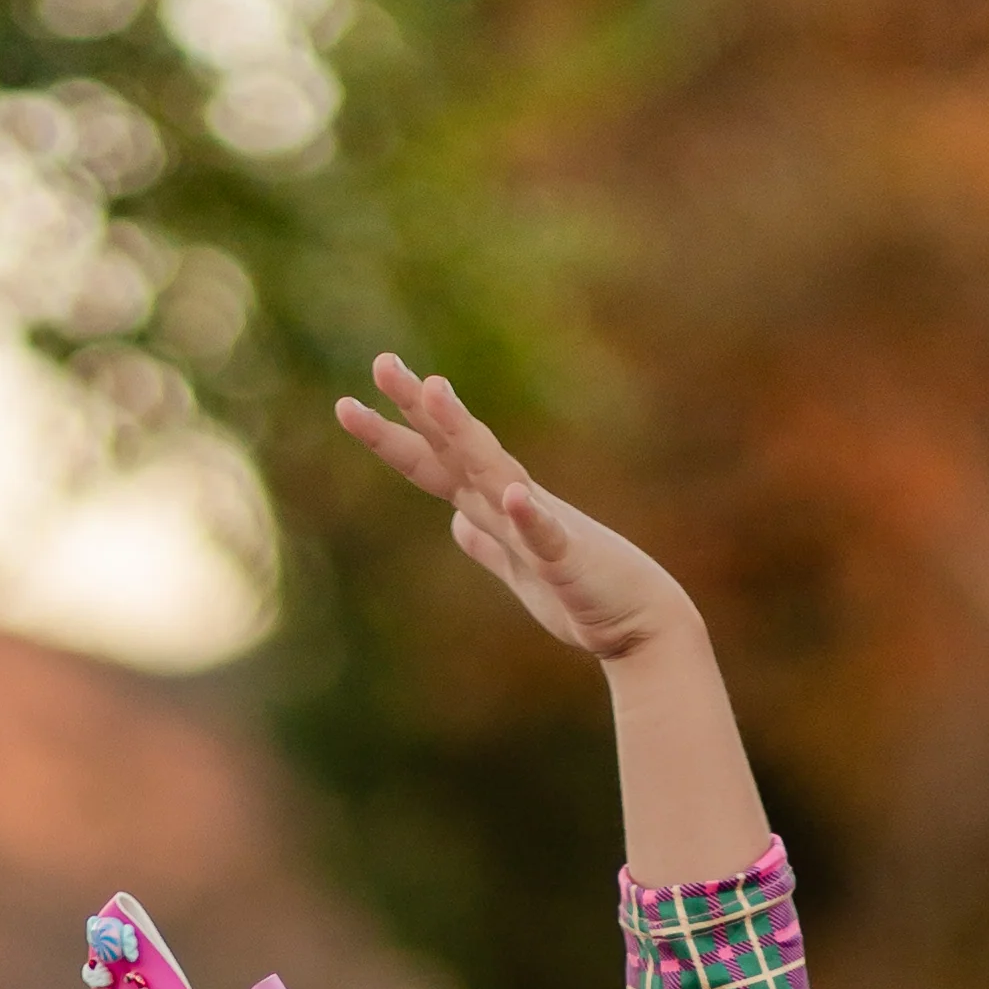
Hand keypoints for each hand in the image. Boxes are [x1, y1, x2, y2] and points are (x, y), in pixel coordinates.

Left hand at [333, 355, 696, 670]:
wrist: (639, 626)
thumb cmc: (580, 595)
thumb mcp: (519, 570)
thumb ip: (486, 543)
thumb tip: (457, 522)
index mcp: (494, 507)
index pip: (434, 462)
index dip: (392, 434)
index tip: (349, 403)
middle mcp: (511, 502)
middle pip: (454, 450)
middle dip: (416, 409)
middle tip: (381, 362)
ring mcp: (539, 526)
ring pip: (494, 472)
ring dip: (464, 433)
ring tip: (434, 391)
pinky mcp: (568, 560)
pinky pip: (546, 536)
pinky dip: (529, 516)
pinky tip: (513, 496)